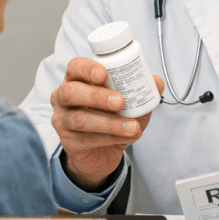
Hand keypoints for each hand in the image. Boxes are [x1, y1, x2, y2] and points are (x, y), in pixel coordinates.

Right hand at [51, 57, 164, 189]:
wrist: (104, 152)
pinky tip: (127, 138)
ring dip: (110, 123)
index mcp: (77, 80)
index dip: (87, 68)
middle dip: (97, 96)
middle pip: (71, 92)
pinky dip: (110, 138)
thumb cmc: (114, 118)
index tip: (104, 74)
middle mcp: (63, 97)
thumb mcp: (131, 102)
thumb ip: (142, 89)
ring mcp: (62, 120)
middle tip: (120, 102)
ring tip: (133, 127)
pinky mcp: (67, 142)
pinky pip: (86, 139)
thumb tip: (156, 82)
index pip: (75, 67)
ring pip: (80, 119)